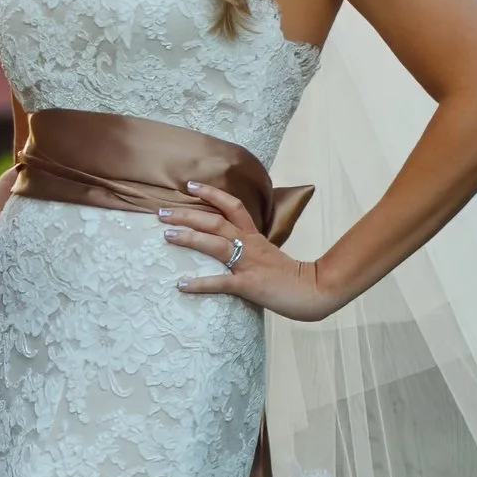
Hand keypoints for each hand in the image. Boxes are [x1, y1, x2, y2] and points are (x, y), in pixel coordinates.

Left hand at [159, 182, 336, 322]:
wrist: (314, 291)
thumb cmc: (292, 277)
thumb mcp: (269, 255)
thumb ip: (251, 248)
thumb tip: (231, 246)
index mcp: (255, 236)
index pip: (232, 206)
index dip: (211, 193)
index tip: (190, 185)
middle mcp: (250, 244)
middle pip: (216, 222)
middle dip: (187, 215)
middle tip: (161, 212)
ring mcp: (248, 264)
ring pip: (215, 244)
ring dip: (189, 238)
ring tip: (167, 236)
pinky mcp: (249, 285)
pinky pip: (220, 282)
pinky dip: (199, 283)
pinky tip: (181, 284)